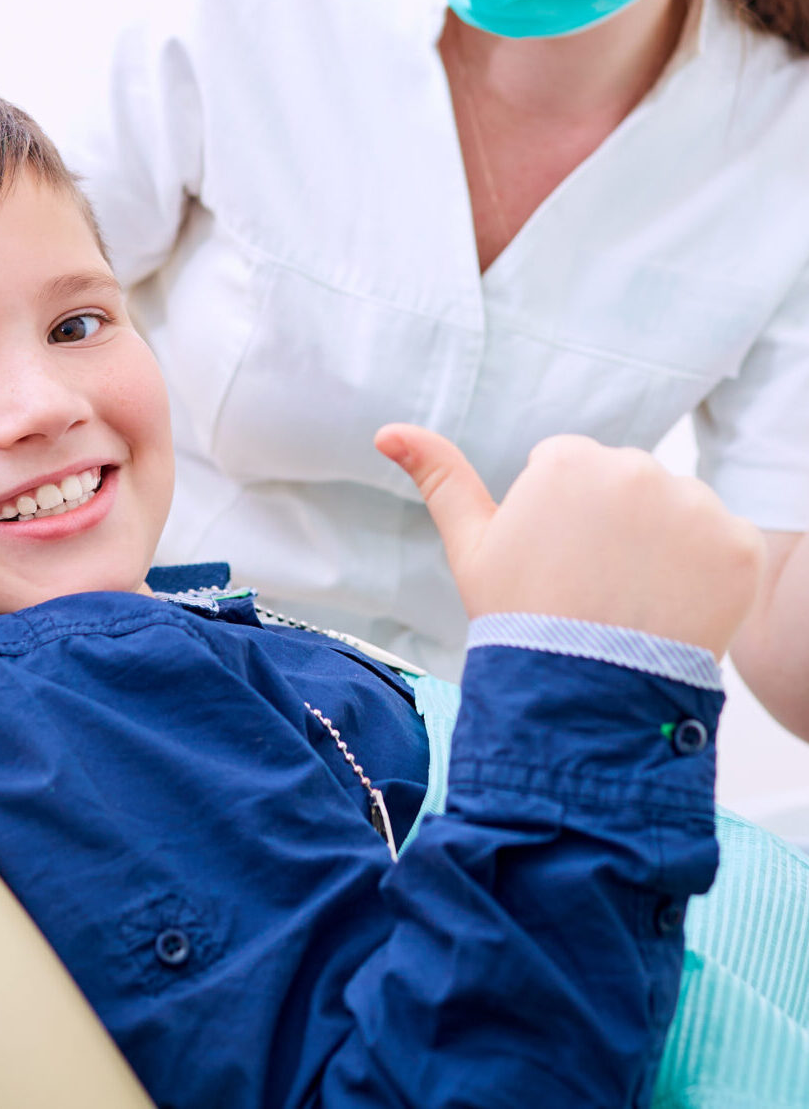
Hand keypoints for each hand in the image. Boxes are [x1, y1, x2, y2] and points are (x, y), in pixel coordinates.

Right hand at [376, 426, 762, 657]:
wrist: (584, 696)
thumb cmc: (521, 618)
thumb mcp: (471, 545)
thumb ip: (438, 475)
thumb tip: (387, 430)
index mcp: (570, 458)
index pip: (574, 470)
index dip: (562, 520)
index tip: (556, 563)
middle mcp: (636, 468)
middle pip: (629, 485)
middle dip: (615, 526)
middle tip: (595, 586)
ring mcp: (693, 507)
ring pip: (678, 512)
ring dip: (664, 546)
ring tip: (634, 600)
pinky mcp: (737, 546)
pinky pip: (725, 545)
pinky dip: (708, 576)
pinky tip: (673, 607)